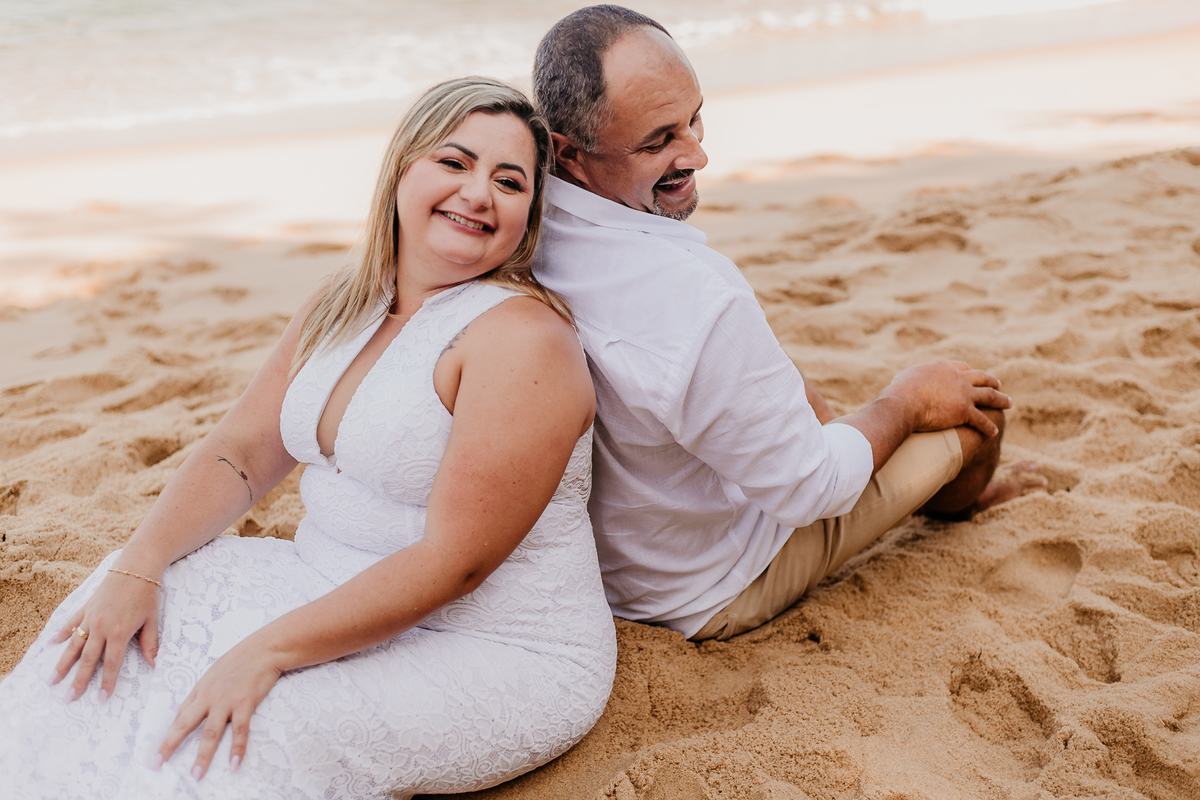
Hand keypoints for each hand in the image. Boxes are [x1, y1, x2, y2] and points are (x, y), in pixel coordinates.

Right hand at [50, 568, 160, 702]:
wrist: (136, 567)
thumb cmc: (148, 593)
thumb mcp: (152, 619)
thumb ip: (150, 643)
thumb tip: (154, 665)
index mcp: (120, 633)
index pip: (111, 664)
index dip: (106, 683)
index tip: (100, 699)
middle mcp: (101, 627)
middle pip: (87, 659)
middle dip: (78, 680)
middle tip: (68, 698)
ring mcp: (91, 617)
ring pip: (73, 644)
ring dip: (62, 663)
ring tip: (52, 680)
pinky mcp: (86, 607)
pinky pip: (71, 623)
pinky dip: (61, 633)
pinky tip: (52, 644)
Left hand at [155, 639, 281, 779]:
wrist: (263, 649)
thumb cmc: (241, 660)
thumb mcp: (215, 673)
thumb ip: (206, 691)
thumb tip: (198, 709)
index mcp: (200, 689)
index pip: (181, 715)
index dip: (169, 734)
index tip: (160, 752)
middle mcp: (209, 696)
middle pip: (185, 724)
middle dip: (170, 745)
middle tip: (158, 764)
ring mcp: (226, 701)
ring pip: (210, 733)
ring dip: (203, 756)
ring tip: (196, 774)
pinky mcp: (245, 703)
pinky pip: (239, 730)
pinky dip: (237, 749)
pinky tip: (233, 764)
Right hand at [880, 360, 1010, 437]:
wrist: (903, 403)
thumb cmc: (898, 392)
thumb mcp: (904, 378)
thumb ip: (911, 380)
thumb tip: (904, 385)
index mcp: (943, 368)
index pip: (962, 367)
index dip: (970, 372)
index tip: (974, 375)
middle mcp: (958, 378)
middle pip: (981, 378)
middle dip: (991, 382)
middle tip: (998, 385)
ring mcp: (964, 394)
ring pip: (989, 396)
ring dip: (1001, 400)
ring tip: (1008, 403)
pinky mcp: (965, 411)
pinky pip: (982, 420)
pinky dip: (989, 426)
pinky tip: (994, 432)